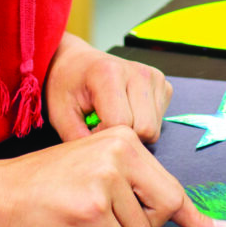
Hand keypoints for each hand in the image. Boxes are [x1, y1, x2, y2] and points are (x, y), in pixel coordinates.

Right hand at [0, 127, 225, 226]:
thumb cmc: (45, 185)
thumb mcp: (94, 167)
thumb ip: (133, 181)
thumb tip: (184, 213)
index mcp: (124, 140)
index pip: (172, 186)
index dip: (197, 216)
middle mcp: (119, 154)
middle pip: (163, 211)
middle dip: (142, 226)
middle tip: (107, 219)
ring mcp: (105, 181)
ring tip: (80, 218)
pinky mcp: (91, 210)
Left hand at [44, 32, 173, 142]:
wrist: (75, 63)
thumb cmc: (66, 87)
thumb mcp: (61, 115)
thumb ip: (79, 139)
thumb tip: (100, 163)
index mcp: (109, 74)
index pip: (121, 124)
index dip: (104, 137)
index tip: (89, 131)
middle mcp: (137, 72)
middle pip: (145, 129)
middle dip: (123, 138)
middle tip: (101, 128)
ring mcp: (154, 77)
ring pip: (154, 128)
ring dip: (134, 131)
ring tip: (111, 118)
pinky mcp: (164, 84)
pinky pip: (159, 120)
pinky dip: (142, 122)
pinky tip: (125, 111)